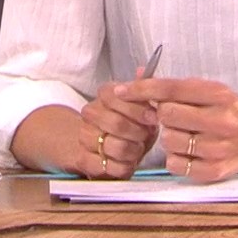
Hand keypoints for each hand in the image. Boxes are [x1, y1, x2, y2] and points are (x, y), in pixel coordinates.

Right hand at [76, 63, 160, 178]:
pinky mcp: (84, 160)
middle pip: (116, 123)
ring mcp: (84, 137)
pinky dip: (124, 166)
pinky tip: (127, 162)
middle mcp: (90, 113)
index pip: (117, 96)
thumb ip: (143, 88)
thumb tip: (144, 70)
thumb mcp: (140, 104)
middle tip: (146, 135)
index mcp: (105, 94)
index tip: (153, 117)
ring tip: (137, 149)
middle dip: (138, 133)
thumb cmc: (130, 123)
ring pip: (114, 146)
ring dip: (133, 151)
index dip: (138, 109)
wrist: (103, 145)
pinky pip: (109, 166)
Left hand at [115, 76, 237, 182]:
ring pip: (169, 141)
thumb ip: (176, 86)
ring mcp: (218, 148)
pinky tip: (187, 152)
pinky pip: (175, 164)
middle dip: (162, 115)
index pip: (170, 89)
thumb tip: (139, 73)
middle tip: (171, 117)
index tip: (121, 91)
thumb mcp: (209, 90)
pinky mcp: (215, 171)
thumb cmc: (230, 110)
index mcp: (217, 94)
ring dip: (168, 138)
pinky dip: (175, 158)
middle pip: (166, 115)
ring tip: (184, 135)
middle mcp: (220, 121)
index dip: (141, 89)